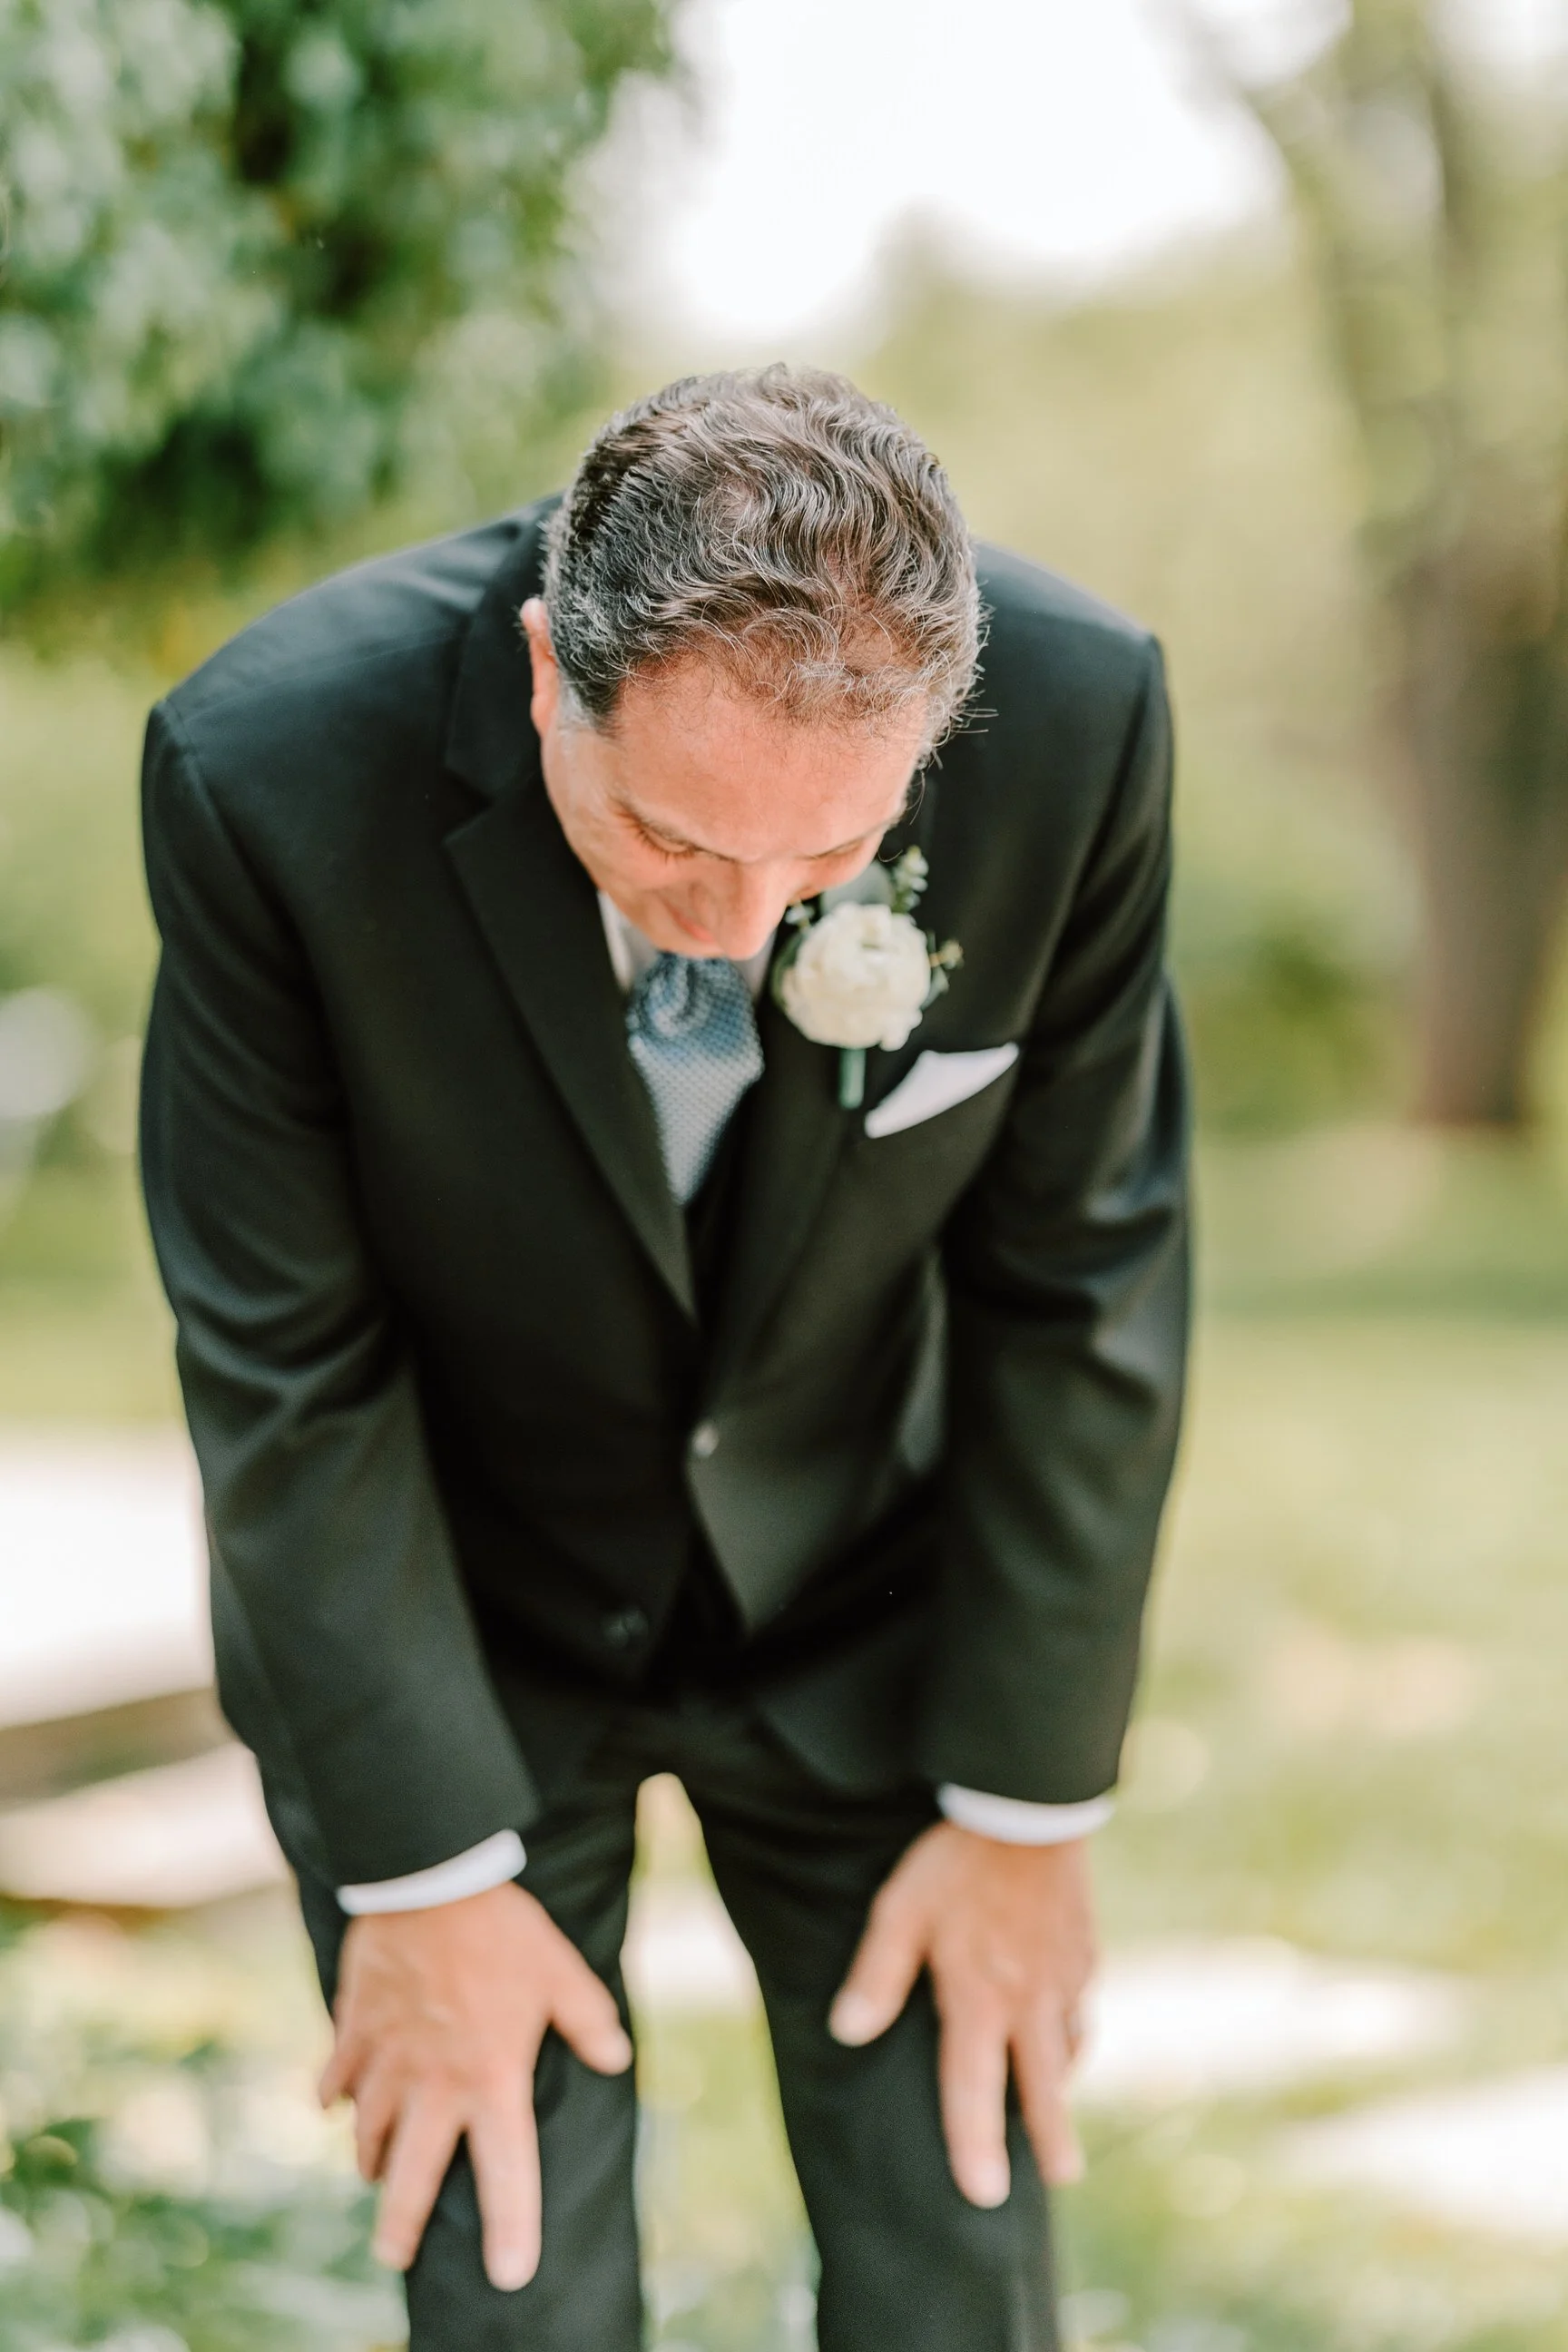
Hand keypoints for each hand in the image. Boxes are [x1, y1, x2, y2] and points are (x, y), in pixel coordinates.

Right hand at [318, 1881, 631, 2290]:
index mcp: (492, 2078)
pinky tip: (336, 2105)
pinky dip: (336, 2097)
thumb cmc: (502, 1930)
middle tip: (395, 2257)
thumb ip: (587, 2020)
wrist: (428, 1879)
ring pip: (370, 2133)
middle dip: (402, 2226)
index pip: (506, 2171)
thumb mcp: (561, 1972)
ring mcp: (387, 2060)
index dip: (510, 2227)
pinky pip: (337, 2079)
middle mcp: (434, 2084)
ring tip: (376, 2175)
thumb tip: (615, 2056)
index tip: (509, 2275)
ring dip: (373, 2159)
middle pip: (412, 2177)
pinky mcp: (353, 2031)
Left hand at [828, 1824, 1093, 2206]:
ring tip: (1057, 2109)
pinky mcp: (1084, 1949)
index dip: (975, 2145)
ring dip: (1062, 2083)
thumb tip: (847, 2033)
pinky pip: (1081, 2006)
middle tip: (1062, 2179)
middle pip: (1043, 2086)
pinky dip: (1074, 2031)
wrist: (1027, 1806)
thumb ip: (877, 1975)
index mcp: (981, 1997)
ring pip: (1068, 2046)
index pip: (974, 2088)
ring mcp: (1065, 1976)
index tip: (983, 2196)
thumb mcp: (900, 1910)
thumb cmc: (955, 1860)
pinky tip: (1066, 2031)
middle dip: (1052, 2137)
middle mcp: (1029, 2000)